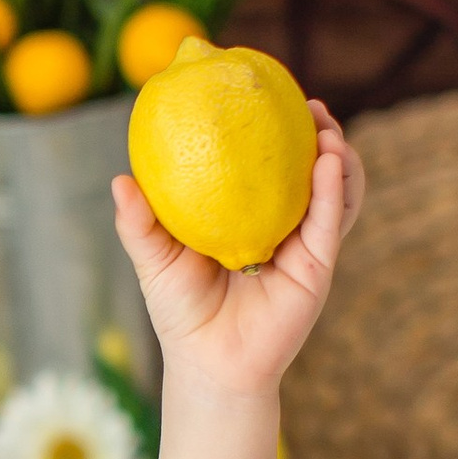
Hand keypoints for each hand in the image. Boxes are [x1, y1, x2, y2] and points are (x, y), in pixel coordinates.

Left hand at [110, 103, 362, 399]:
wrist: (207, 363)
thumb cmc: (179, 310)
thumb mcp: (154, 259)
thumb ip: (139, 222)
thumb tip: (119, 180)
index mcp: (248, 215)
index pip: (268, 165)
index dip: (275, 130)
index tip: (270, 95)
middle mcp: (282, 225)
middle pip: (311, 170)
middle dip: (318, 133)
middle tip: (310, 104)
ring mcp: (304, 245)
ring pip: (334, 191)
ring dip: (338, 155)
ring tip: (327, 129)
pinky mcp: (318, 266)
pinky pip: (332, 222)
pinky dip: (335, 189)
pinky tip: (331, 162)